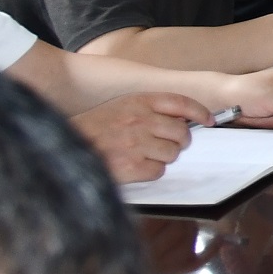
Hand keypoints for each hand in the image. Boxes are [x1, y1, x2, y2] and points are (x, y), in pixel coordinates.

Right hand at [71, 93, 196, 181]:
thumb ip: (148, 109)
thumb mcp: (119, 108)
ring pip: (172, 153)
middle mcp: (139, 120)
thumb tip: (182, 119)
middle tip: (166, 145)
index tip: (208, 120)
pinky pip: (158, 171)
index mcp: (137, 102)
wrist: (63, 148)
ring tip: (141, 155)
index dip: (199, 112)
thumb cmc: (92, 130)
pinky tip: (134, 166)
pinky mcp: (131, 166)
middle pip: (181, 132)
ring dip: (162, 157)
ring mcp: (136, 143)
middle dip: (178, 141)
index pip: (180, 102)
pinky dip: (150, 171)